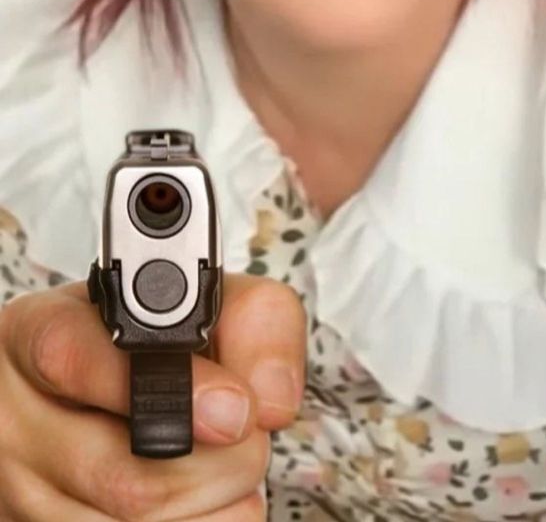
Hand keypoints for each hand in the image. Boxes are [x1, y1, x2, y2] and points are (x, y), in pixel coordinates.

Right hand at [0, 273, 305, 519]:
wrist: (107, 388)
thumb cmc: (153, 340)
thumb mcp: (201, 296)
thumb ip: (254, 320)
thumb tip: (270, 400)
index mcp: (41, 334)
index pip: (77, 359)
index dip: (171, 390)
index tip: (236, 407)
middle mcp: (21, 420)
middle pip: (129, 478)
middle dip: (225, 456)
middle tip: (245, 421)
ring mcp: (27, 494)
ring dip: (219, 497)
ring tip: (223, 452)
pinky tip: (204, 493)